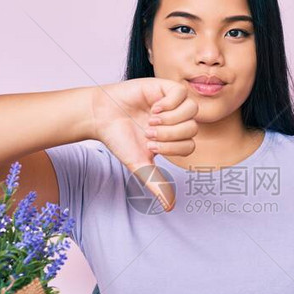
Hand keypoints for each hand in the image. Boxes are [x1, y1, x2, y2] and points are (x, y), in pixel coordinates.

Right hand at [89, 78, 198, 211]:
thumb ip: (156, 184)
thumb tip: (170, 207)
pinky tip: (153, 107)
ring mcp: (171, 103)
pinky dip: (169, 104)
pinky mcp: (164, 87)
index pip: (189, 145)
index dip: (171, 148)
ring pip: (191, 111)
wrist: (101, 117)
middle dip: (169, 135)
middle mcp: (175, 120)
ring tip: (151, 120)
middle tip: (148, 133)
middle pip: (192, 129)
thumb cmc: (119, 139)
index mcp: (173, 138)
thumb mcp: (140, 165)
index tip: (150, 146)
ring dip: (170, 119)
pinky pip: (182, 93)